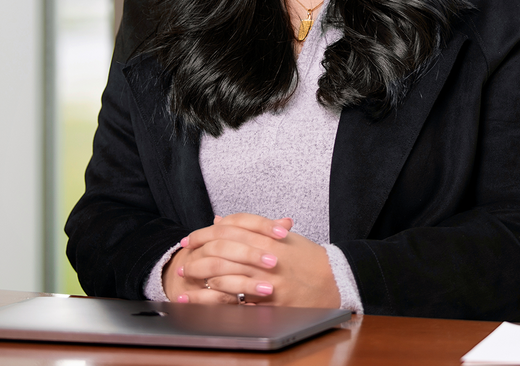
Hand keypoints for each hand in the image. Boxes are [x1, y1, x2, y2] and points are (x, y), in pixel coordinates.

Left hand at [166, 214, 341, 307]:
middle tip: (184, 258)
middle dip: (199, 253)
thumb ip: (251, 228)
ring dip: (203, 273)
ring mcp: (269, 277)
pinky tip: (207, 291)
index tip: (189, 239)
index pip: (230, 228)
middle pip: (223, 247)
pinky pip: (239, 293)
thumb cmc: (307, 258)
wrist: (334, 280)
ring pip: (227, 270)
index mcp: (270, 235)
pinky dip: (219, 292)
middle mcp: (268, 253)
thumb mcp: (282, 237)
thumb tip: (220, 221)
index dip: (205, 232)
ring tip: (189, 276)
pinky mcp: (272, 298)